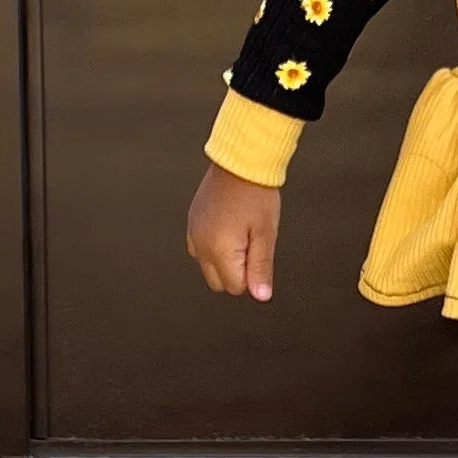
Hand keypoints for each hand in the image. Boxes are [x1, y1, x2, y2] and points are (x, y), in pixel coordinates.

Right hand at [187, 161, 281, 301]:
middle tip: (251, 242)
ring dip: (224, 260)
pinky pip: (199, 248)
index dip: (252, 275)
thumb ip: (261, 268)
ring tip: (240, 233)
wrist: (240, 161)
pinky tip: (228, 228)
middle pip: (218, 282)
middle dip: (236, 271)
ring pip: (207, 266)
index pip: (235, 287)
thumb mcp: (265, 234)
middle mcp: (200, 245)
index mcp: (218, 250)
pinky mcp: (192, 222)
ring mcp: (193, 233)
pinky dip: (213, 246)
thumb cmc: (257, 195)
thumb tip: (261, 296)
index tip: (259, 249)